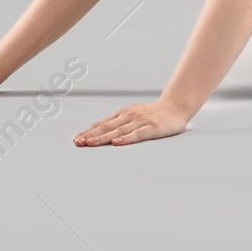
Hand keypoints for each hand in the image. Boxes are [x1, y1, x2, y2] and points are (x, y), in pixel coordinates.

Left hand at [73, 99, 189, 146]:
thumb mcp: (132, 114)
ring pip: (118, 131)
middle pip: (107, 127)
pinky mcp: (152, 127)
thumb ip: (117, 122)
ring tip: (90, 143)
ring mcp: (141, 121)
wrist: (176, 106)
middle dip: (91, 135)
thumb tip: (96, 132)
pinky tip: (117, 142)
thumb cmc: (152, 114)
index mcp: (123, 113)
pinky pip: (138, 134)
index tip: (76, 139)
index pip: (102, 123)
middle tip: (78, 142)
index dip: (88, 131)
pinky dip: (126, 138)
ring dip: (103, 137)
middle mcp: (129, 115)